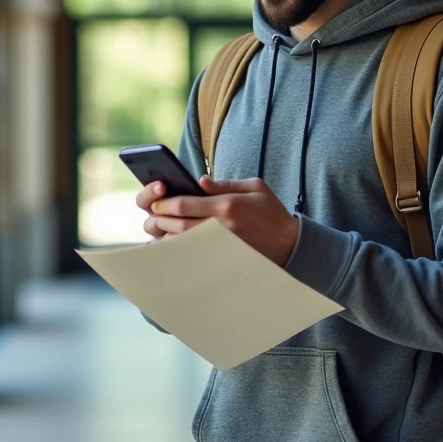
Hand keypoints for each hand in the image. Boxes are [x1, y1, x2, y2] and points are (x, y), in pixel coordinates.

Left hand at [138, 176, 298, 265]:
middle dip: (159, 218)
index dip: (164, 202)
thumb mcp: (255, 187)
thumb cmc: (272, 212)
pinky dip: (177, 250)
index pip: (184, 204)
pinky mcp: (220, 259)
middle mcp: (220, 227)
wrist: (290, 244)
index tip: (157, 200)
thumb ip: (225, 183)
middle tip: (152, 214)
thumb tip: (198, 182)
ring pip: (180, 242)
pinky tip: (172, 244)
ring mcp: (219, 246)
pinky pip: (191, 255)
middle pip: (176, 224)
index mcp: (226, 206)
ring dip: (164, 235)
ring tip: (159, 228)